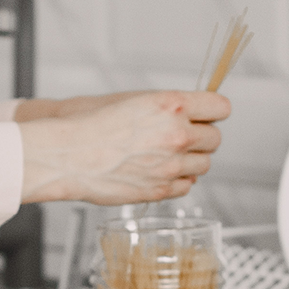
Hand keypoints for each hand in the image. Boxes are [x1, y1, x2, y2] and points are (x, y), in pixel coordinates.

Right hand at [16, 91, 227, 205]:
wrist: (68, 154)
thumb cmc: (93, 124)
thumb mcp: (135, 100)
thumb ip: (170, 106)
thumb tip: (194, 113)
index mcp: (172, 105)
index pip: (221, 107)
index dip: (212, 111)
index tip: (207, 114)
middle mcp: (177, 134)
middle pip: (215, 138)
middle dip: (201, 137)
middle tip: (182, 136)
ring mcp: (172, 165)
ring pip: (204, 164)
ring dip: (191, 160)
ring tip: (167, 155)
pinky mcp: (162, 189)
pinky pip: (188, 185)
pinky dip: (178, 179)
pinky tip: (159, 171)